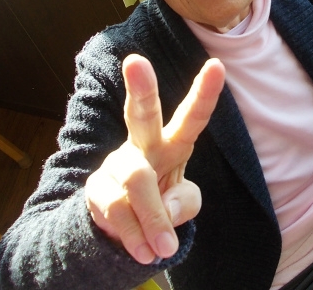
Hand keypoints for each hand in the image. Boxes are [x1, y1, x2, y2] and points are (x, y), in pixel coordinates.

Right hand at [85, 55, 224, 263]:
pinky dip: (135, 236)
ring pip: (138, 180)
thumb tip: (163, 206)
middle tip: (136, 61)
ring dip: (153, 219)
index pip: (191, 117)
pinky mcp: (96, 187)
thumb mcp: (183, 204)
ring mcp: (117, 164)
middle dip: (142, 88)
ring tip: (162, 249)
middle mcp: (143, 144)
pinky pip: (117, 210)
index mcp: (172, 143)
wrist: (119, 229)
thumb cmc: (160, 203)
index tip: (216, 65)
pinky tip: (144, 251)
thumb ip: (183, 202)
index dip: (205, 94)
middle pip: (142, 114)